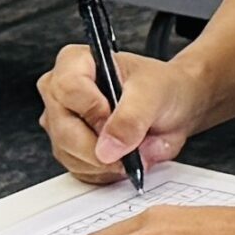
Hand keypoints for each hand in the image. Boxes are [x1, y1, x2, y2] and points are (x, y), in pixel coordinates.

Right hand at [37, 45, 202, 183]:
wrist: (173, 108)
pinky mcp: (69, 150)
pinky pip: (79, 170)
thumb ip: (132, 118)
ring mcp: (61, 123)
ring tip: (130, 146)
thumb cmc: (160, 88)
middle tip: (130, 144)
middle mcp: (60, 93)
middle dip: (100, 146)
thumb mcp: (153, 93)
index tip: (116, 120)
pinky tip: (122, 156)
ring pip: (70, 154)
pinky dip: (105, 171)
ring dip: (105, 161)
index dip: (94, 111)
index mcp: (74, 62)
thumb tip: (108, 147)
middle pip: (64, 129)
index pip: (68, 89)